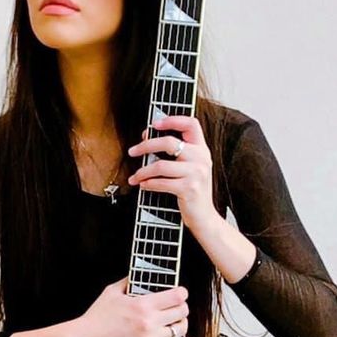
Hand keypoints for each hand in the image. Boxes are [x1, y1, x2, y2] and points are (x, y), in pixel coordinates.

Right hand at [77, 275, 192, 336]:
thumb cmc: (97, 319)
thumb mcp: (111, 292)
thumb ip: (128, 282)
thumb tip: (138, 275)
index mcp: (142, 305)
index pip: (176, 296)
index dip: (181, 292)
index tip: (180, 292)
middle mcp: (149, 322)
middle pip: (182, 311)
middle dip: (182, 306)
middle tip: (177, 306)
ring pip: (180, 329)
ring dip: (181, 323)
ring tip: (176, 321)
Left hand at [127, 115, 214, 234]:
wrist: (204, 217)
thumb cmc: (192, 190)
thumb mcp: (189, 167)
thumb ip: (174, 152)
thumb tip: (146, 136)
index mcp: (202, 149)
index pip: (191, 124)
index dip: (172, 119)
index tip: (154, 124)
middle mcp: (201, 158)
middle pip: (169, 142)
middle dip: (146, 146)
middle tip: (132, 151)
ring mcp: (197, 173)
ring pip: (160, 165)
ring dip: (142, 171)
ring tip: (135, 177)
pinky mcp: (189, 188)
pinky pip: (161, 182)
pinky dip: (148, 184)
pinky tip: (143, 185)